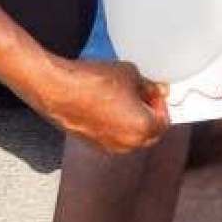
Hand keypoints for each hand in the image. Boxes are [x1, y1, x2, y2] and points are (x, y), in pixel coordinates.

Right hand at [36, 57, 169, 153]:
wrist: (57, 88)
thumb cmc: (92, 82)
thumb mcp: (130, 75)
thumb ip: (149, 86)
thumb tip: (156, 90)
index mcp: (143, 128)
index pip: (164, 122)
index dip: (162, 106)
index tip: (157, 95)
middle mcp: (127, 144)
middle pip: (148, 134)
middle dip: (149, 116)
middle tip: (145, 97)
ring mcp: (107, 146)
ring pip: (129, 138)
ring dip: (132, 122)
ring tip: (124, 100)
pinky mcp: (90, 144)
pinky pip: (112, 137)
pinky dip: (115, 126)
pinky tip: (108, 107)